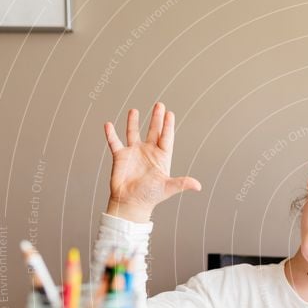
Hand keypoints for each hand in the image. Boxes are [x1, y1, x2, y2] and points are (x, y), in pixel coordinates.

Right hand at [104, 102, 200, 222]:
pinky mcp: (120, 157)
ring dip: (133, 122)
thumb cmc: (150, 197)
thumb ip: (182, 183)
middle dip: (156, 119)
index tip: (170, 113)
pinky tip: (108, 124)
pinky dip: (111, 134)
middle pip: (153, 132)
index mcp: (161, 158)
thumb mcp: (168, 188)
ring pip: (133, 133)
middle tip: (159, 104)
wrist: (130, 203)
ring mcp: (134, 153)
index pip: (166, 138)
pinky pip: (114, 142)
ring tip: (134, 110)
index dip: (168, 126)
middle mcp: (148, 152)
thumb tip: (198, 186)